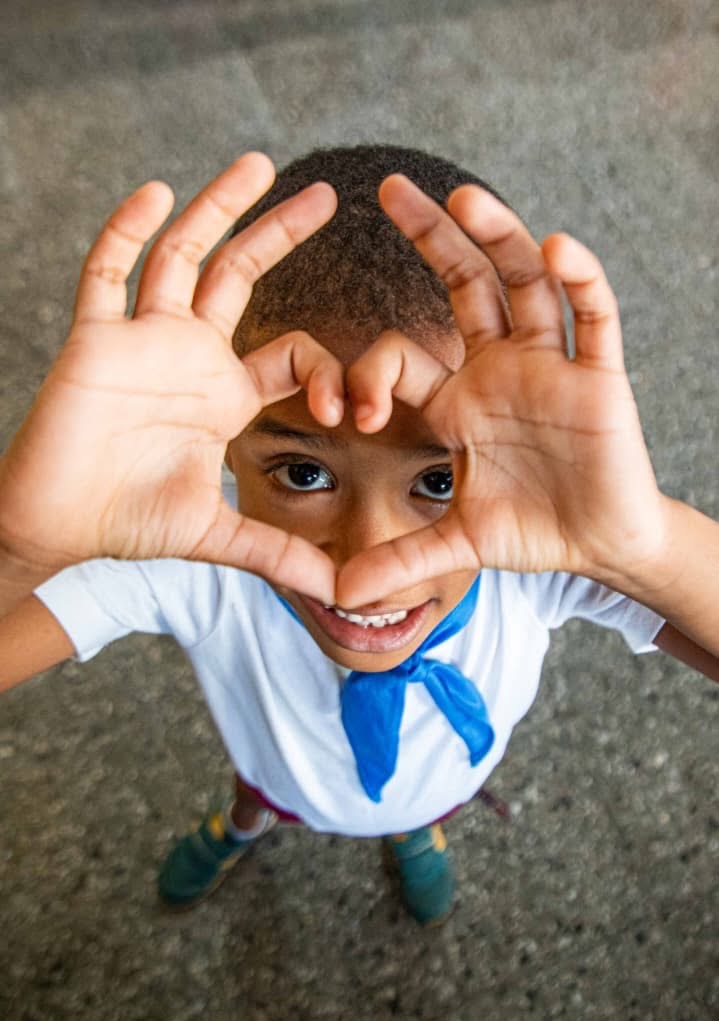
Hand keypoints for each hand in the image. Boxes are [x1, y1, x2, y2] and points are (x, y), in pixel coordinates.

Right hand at [0, 154, 342, 603]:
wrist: (58, 527)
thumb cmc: (129, 523)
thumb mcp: (218, 535)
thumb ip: (278, 555)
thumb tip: (343, 594)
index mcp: (224, 393)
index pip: (292, 354)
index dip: (328, 372)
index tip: (348, 411)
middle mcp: (189, 355)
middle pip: (240, 276)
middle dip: (280, 234)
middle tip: (327, 197)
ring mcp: (142, 340)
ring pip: (183, 256)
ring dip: (217, 208)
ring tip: (258, 163)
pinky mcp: (94, 340)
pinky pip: (107, 273)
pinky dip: (126, 231)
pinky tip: (155, 192)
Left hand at [337, 176, 666, 606]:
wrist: (599, 545)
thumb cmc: (532, 532)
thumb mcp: (458, 542)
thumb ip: (402, 559)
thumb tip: (338, 596)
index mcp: (458, 398)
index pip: (404, 358)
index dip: (373, 375)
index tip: (355, 414)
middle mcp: (500, 366)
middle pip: (466, 284)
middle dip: (431, 237)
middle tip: (389, 188)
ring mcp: (551, 365)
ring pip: (525, 284)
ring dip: (499, 239)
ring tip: (465, 198)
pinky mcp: (599, 377)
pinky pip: (593, 319)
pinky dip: (580, 283)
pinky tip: (559, 248)